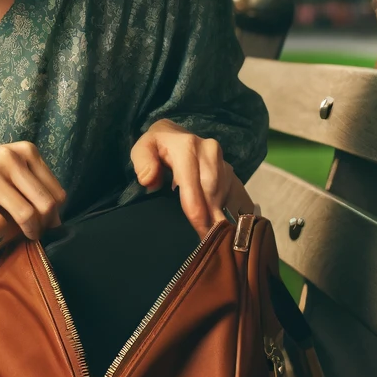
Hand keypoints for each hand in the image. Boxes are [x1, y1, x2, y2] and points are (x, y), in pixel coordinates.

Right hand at [0, 142, 67, 243]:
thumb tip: (55, 223)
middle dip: (42, 228)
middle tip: (29, 236)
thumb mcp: (5, 167)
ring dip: (22, 234)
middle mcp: (9, 158)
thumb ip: (30, 186)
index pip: (56, 193)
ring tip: (12, 236)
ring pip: (26, 216)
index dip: (53, 216)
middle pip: (45, 205)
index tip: (41, 226)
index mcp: (24, 151)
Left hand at [130, 119, 253, 237]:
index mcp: (187, 147)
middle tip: (212, 244)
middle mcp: (209, 151)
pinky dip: (231, 209)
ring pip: (224, 194)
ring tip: (220, 238)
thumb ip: (142, 162)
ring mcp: (222, 159)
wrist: (174, 132)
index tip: (202, 234)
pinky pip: (234, 191)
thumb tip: (150, 181)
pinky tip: (232, 226)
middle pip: (213, 193)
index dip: (198, 213)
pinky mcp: (229, 167)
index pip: (193, 186)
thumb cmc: (156, 145)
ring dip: (220, 215)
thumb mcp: (142, 148)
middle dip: (212, 219)